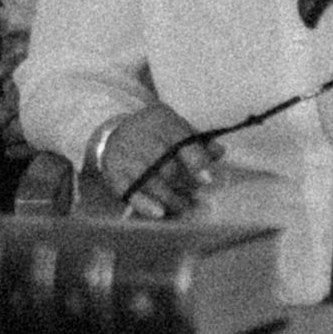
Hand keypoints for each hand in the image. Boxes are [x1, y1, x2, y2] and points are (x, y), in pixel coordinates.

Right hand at [86, 102, 206, 218]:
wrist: (116, 131)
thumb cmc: (156, 134)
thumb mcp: (177, 128)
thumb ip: (199, 142)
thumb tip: (219, 153)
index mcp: (162, 121)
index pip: (181, 142)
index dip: (196, 162)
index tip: (208, 180)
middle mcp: (141, 135)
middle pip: (167, 166)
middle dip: (185, 186)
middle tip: (197, 200)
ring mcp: (125, 154)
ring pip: (152, 183)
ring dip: (171, 200)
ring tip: (183, 208)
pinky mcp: (113, 171)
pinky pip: (131, 192)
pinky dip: (145, 204)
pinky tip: (159, 213)